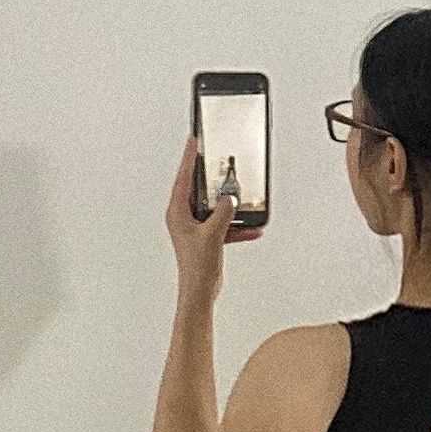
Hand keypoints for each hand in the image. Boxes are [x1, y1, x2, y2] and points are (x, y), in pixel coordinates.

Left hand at [165, 132, 240, 300]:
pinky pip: (224, 224)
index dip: (188, 158)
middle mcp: (184, 217)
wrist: (200, 291)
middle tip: (220, 161)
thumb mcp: (213, 234)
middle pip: (199, 189)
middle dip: (213, 178)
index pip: (182, 178)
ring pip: (214, 206)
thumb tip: (230, 198)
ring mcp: (196, 227)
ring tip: (242, 196)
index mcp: (177, 213)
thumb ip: (223, 212)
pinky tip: (252, 228)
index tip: (194, 141)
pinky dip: (237, 225)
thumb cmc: (196, 267)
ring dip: (230, 205)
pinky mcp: (207, 237)